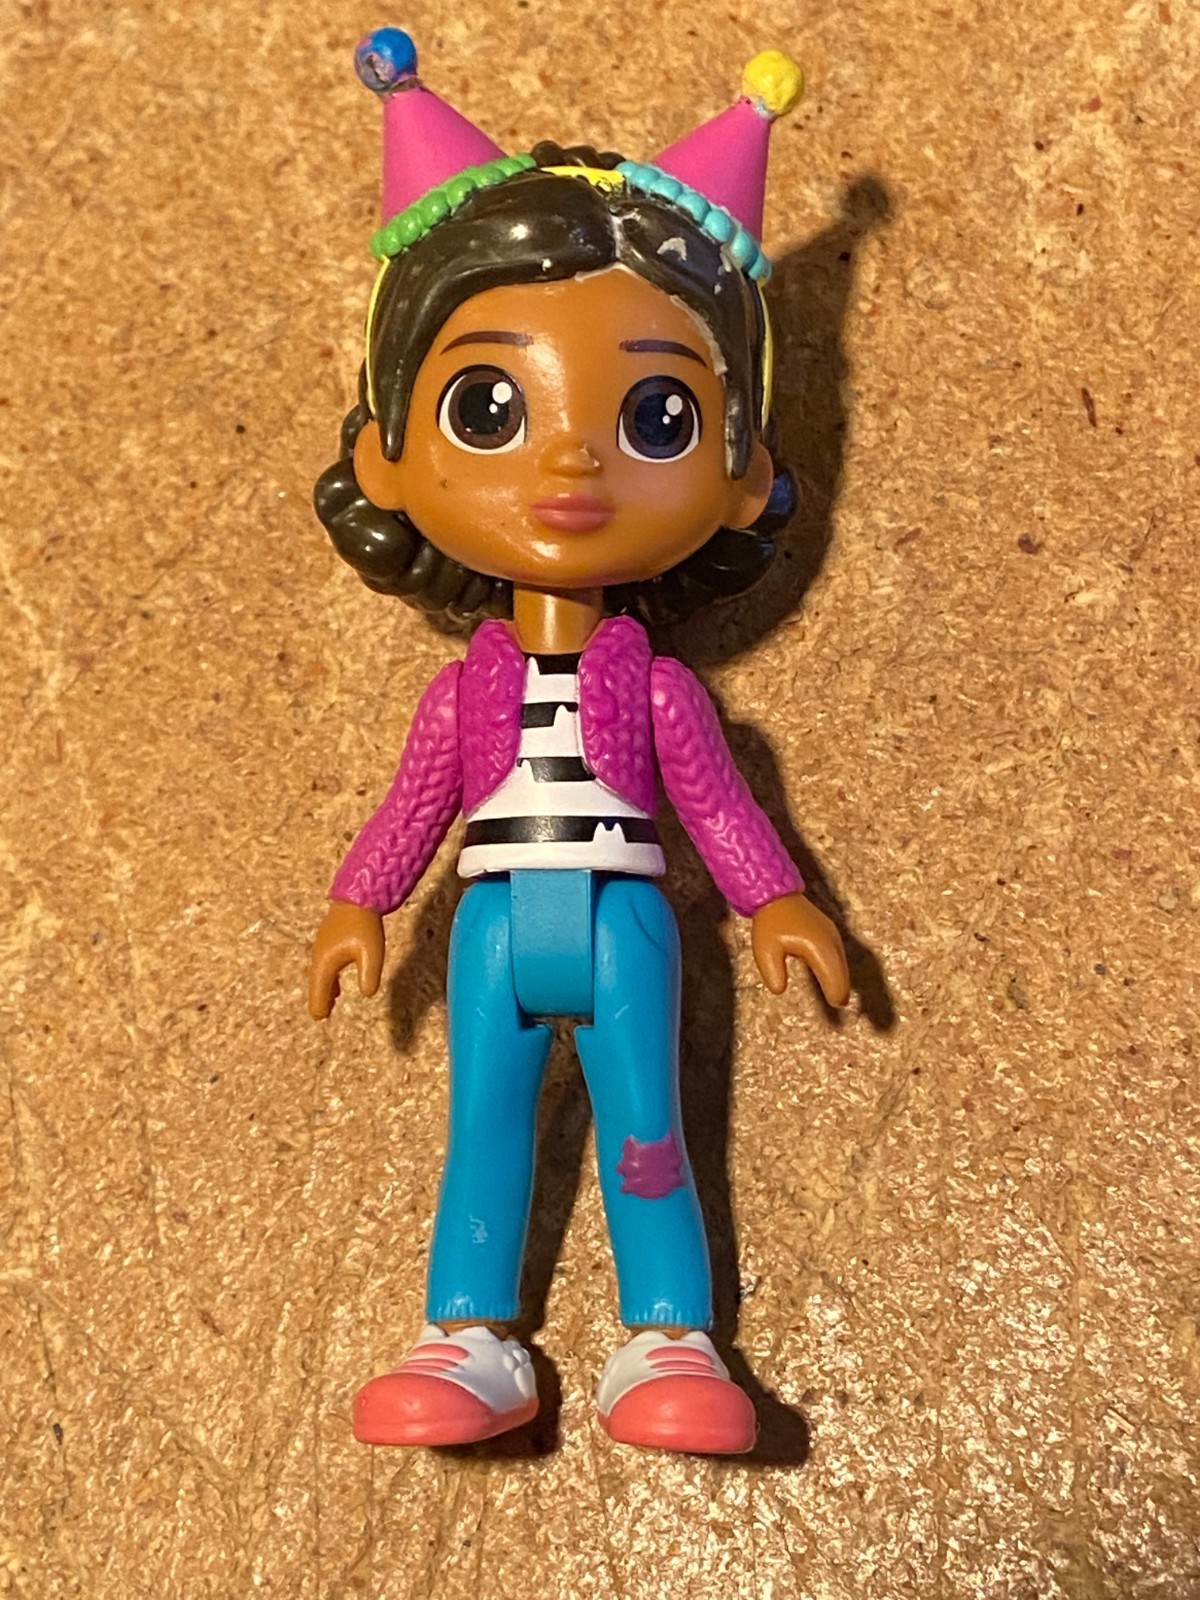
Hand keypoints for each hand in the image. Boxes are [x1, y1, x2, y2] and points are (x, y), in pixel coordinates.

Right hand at [308, 899, 384, 1018]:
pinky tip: (336, 985)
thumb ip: (369, 975)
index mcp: (326, 961)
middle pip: (317, 982)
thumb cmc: (365, 924)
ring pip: (320, 973)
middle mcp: (320, 955)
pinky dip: (329, 978)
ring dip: (324, 989)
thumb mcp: (371, 952)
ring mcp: (323, 946)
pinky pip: (326, 964)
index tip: (321, 1017)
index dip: (321, 1004)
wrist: (359, 895)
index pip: (320, 989)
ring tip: (330, 1003)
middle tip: (321, 1015)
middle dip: (320, 998)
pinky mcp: (329, 939)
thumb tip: (367, 993)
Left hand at [750, 891, 849, 1005]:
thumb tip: (780, 990)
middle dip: (842, 988)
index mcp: (818, 946)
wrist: (775, 892)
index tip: (835, 1004)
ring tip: (839, 997)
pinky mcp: (828, 929)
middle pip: (842, 969)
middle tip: (840, 1004)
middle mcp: (830, 939)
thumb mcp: (765, 950)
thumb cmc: (769, 922)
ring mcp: (831, 932)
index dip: (835, 991)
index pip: (832, 975)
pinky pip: (837, 953)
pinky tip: (834, 975)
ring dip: (841, 977)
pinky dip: (838, 966)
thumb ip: (773, 973)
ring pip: (842, 960)